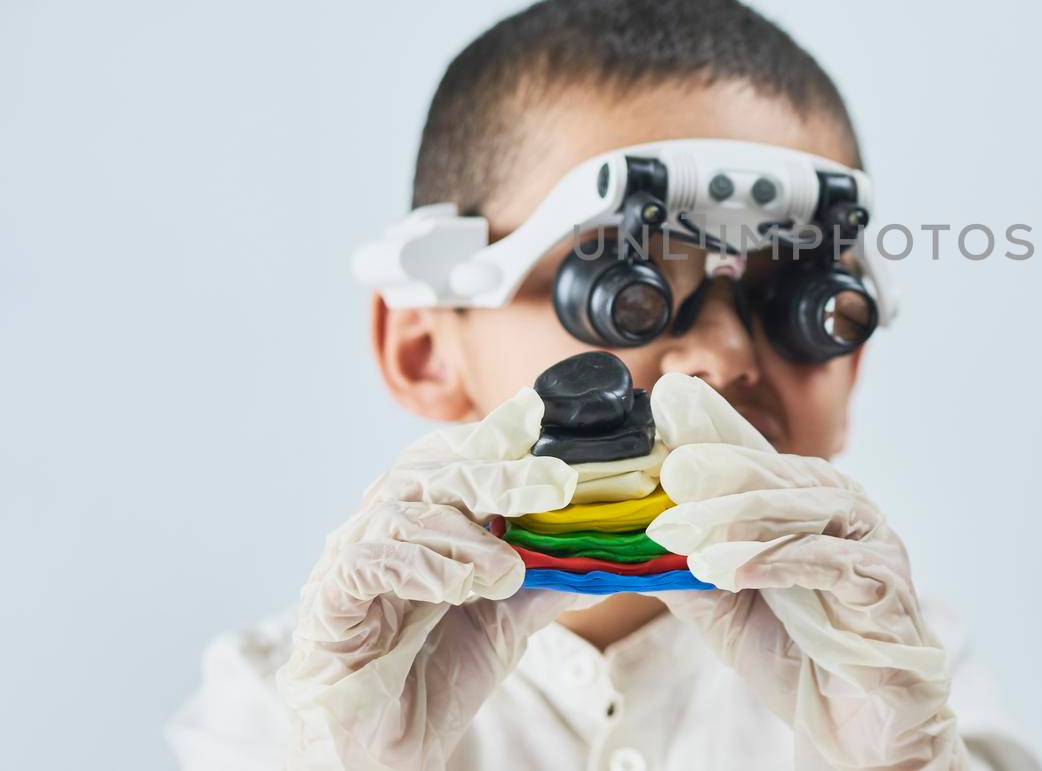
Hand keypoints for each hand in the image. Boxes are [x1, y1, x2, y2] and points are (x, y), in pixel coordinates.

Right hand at [276, 388, 577, 769]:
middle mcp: (379, 532)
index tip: (536, 417)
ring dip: (464, 534)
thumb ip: (544, 580)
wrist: (387, 752)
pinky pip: (364, 564)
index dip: (491, 435)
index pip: (450, 459)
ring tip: (507, 570)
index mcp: (420, 524)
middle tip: (553, 485)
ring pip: (400, 513)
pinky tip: (456, 586)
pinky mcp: (326, 605)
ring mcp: (346, 564)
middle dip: (493, 472)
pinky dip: (418, 566)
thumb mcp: (506, 620)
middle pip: (426, 472)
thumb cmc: (433, 676)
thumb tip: (602, 551)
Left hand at [645, 375, 964, 769]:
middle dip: (722, 475)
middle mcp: (848, 513)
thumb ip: (687, 572)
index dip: (713, 447)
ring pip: (807, 512)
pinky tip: (736, 572)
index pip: (760, 459)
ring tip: (693, 533)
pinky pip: (832, 563)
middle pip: (782, 477)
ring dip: (744, 520)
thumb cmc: (801, 658)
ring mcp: (874, 546)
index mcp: (811, 504)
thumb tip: (630, 544)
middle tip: (673, 475)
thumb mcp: (726, 611)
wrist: (856, 730)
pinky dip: (781, 563)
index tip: (666, 437)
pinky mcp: (888, 588)